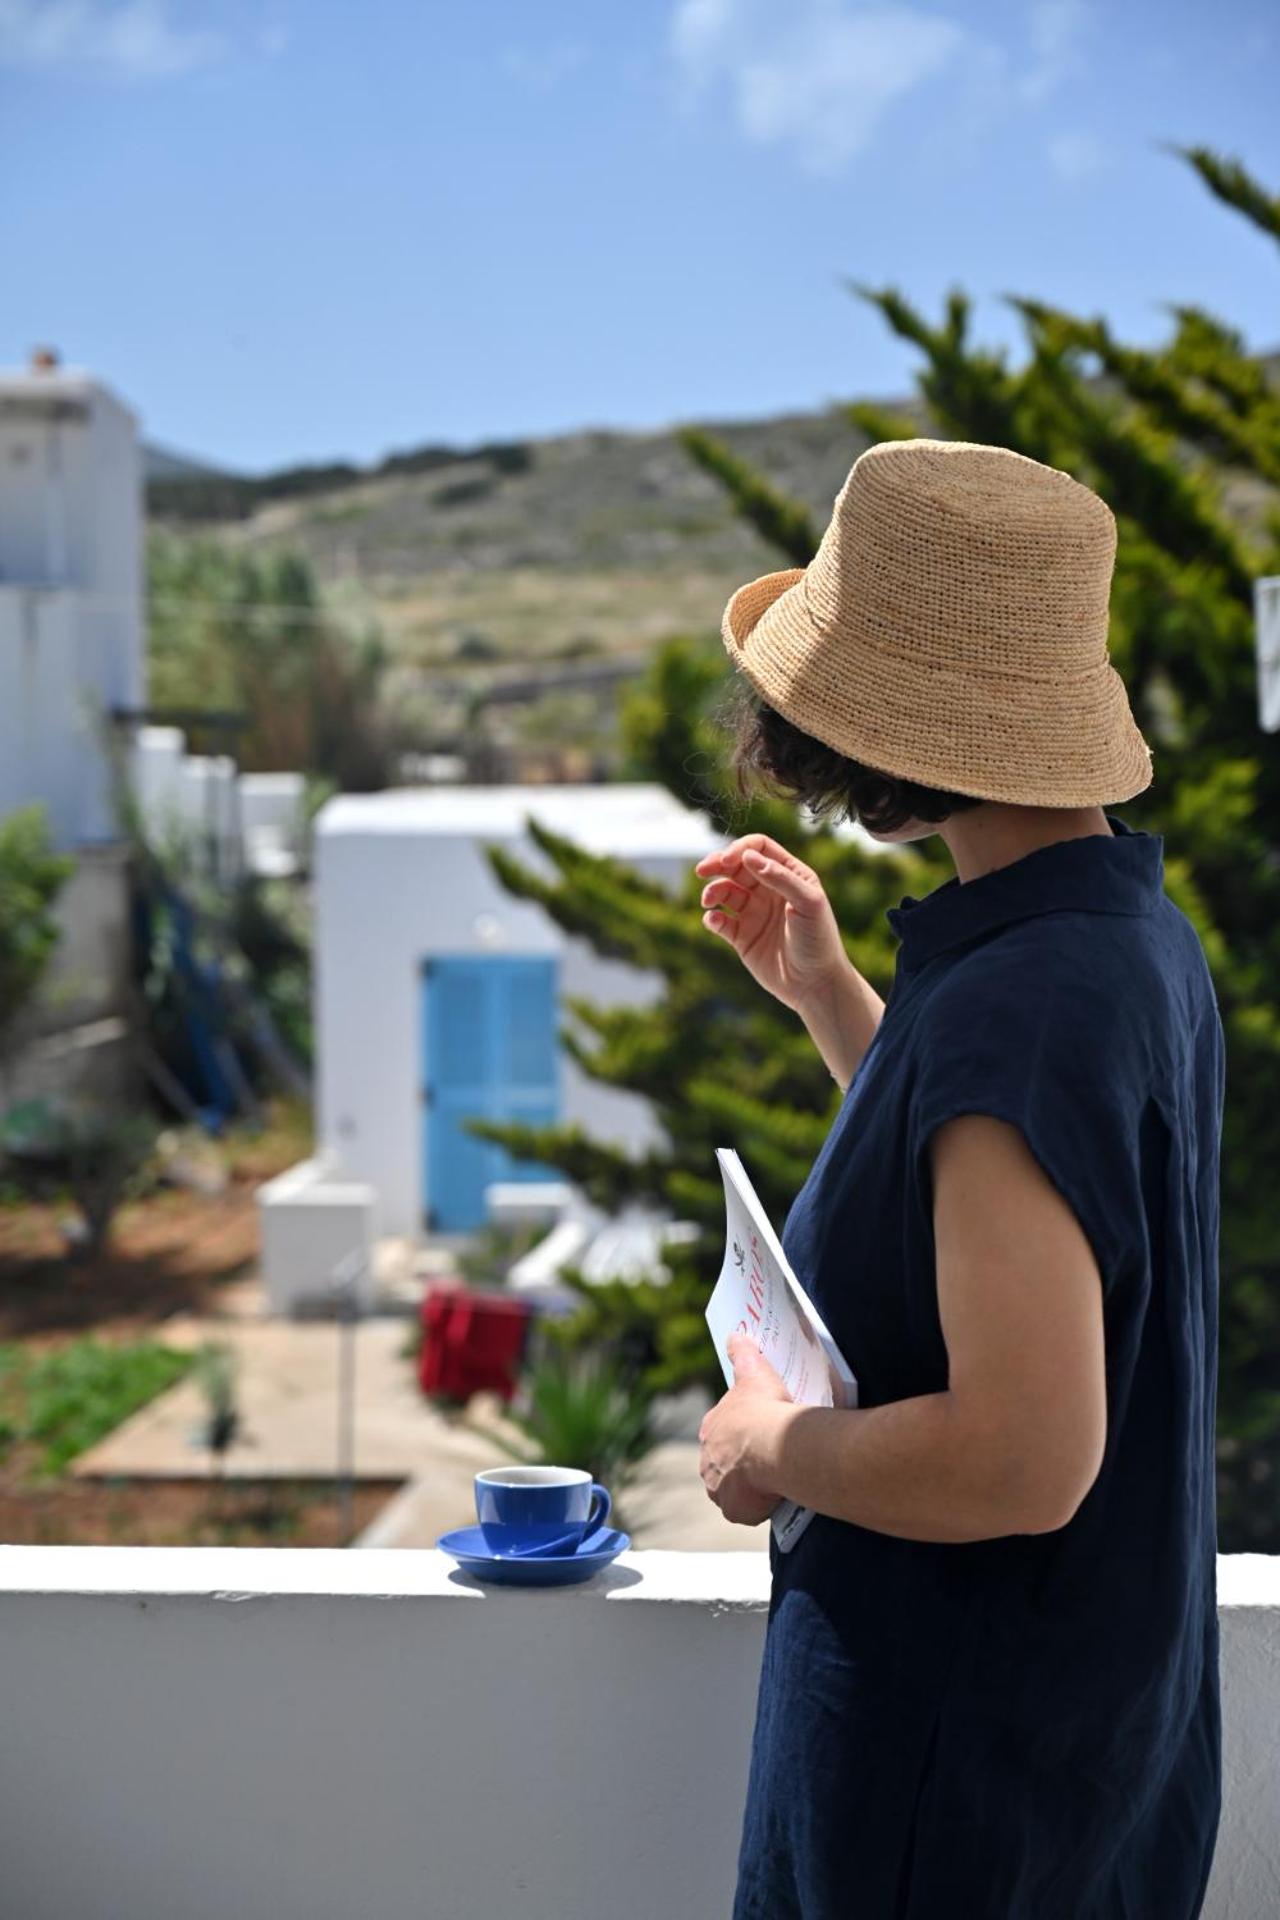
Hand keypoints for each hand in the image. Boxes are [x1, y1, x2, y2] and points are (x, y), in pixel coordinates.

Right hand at [695, 834, 849, 1014]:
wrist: (816, 984)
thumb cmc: (819, 940)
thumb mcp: (808, 903)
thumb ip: (780, 877)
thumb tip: (747, 856)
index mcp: (790, 875)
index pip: (759, 848)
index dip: (740, 849)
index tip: (728, 861)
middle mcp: (770, 890)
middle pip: (736, 866)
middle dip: (717, 864)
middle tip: (702, 870)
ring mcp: (755, 913)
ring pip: (724, 891)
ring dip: (713, 891)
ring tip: (708, 901)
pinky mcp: (742, 937)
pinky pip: (720, 921)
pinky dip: (712, 917)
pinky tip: (715, 921)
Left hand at [699, 1332, 796, 1526]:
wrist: (774, 1445)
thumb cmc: (763, 1408)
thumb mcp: (752, 1371)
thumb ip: (742, 1354)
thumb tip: (734, 1334)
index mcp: (710, 1430)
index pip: (720, 1433)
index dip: (738, 1435)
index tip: (756, 1435)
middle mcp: (707, 1461)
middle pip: (723, 1464)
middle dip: (740, 1464)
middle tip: (768, 1458)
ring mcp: (719, 1487)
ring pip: (732, 1489)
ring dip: (747, 1487)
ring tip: (773, 1480)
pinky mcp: (734, 1509)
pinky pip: (744, 1511)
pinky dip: (756, 1508)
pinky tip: (774, 1499)